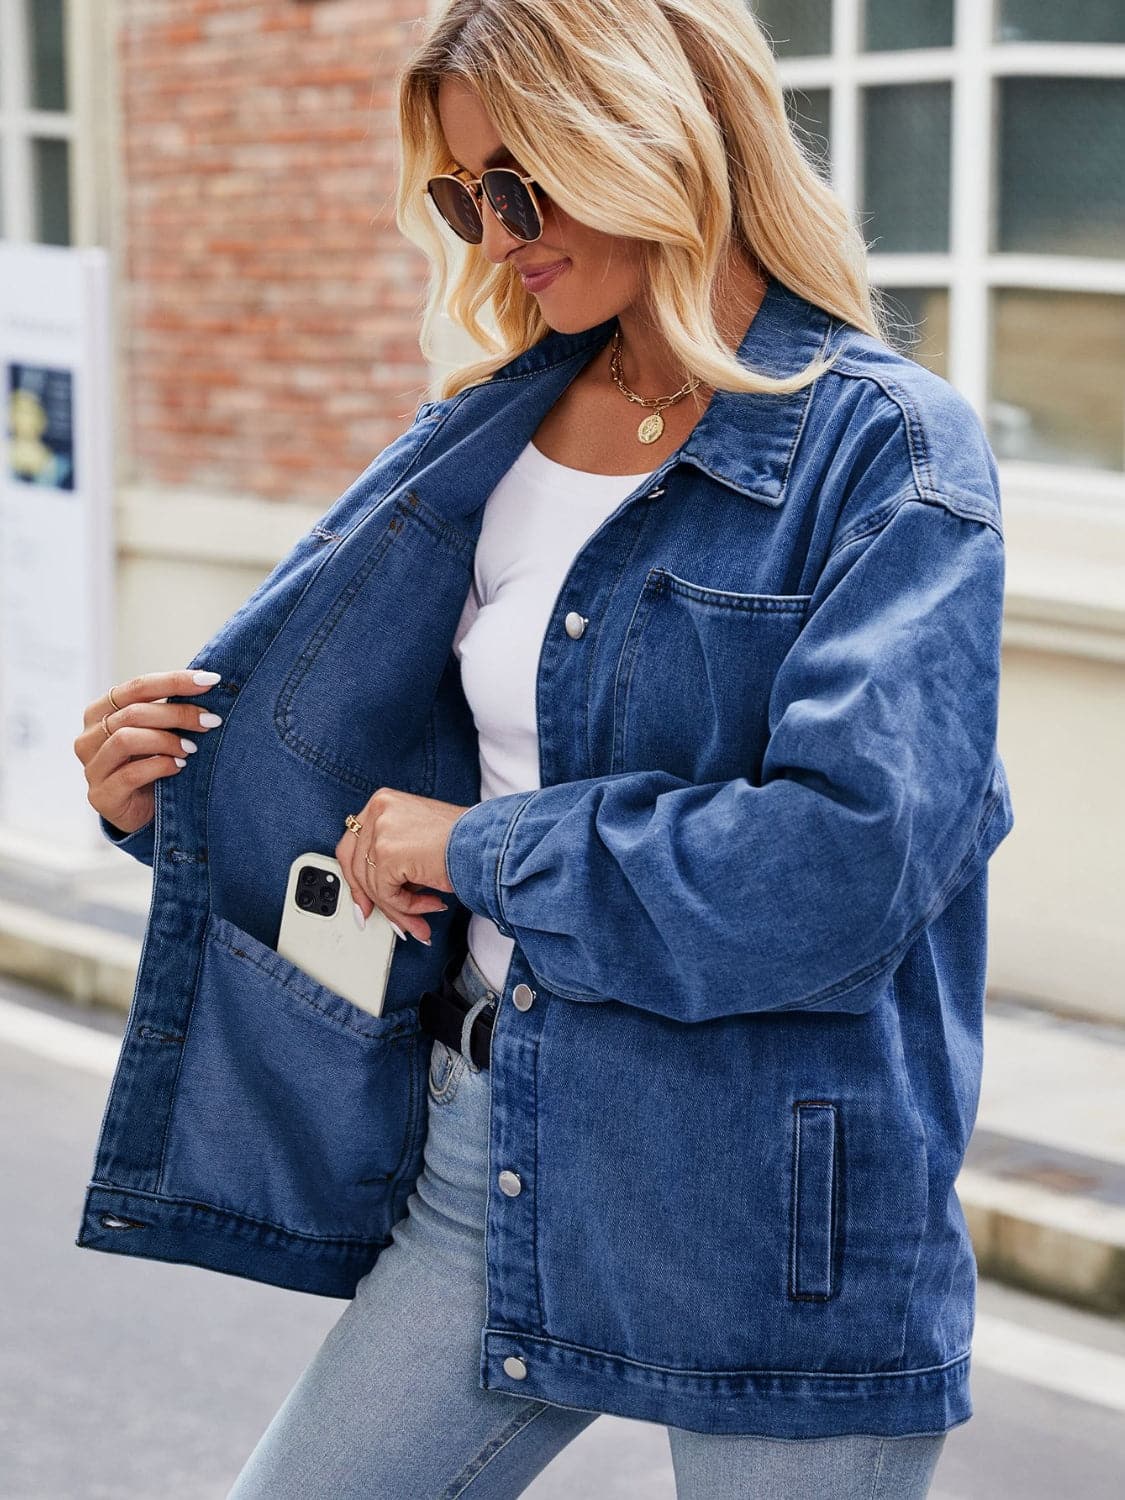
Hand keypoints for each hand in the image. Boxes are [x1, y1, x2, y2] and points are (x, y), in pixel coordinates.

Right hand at [75, 669, 223, 835]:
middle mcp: (89, 736)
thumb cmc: (152, 764)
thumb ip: (169, 711)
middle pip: (134, 712)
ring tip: (192, 748)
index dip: (174, 681)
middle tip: (211, 720)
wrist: (143, 812)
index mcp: (100, 712)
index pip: (137, 687)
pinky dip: (159, 766)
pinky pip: (129, 774)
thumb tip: (208, 685)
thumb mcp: (159, 732)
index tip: (210, 680)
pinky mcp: (100, 796)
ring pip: (126, 739)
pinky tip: (178, 766)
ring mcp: (92, 767)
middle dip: (178, 713)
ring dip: (167, 740)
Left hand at [336, 788, 470, 944]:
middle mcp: (378, 810)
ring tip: (424, 918)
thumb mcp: (418, 840)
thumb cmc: (465, 840)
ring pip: (374, 885)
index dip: (356, 878)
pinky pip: (387, 893)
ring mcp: (380, 830)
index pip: (353, 843)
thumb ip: (393, 860)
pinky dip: (409, 907)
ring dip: (401, 909)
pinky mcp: (387, 853)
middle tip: (392, 921)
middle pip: (356, 865)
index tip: (364, 903)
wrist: (488, 843)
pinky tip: (434, 903)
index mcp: (384, 802)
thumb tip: (376, 897)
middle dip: (373, 900)